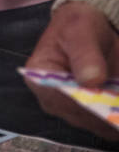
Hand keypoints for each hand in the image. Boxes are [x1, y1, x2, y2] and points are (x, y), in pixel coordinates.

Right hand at [25, 1, 118, 139]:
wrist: (90, 33)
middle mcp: (53, 99)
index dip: (83, 100)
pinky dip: (117, 113)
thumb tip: (91, 79)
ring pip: (100, 124)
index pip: (58, 97)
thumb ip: (84, 53)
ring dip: (114, 111)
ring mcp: (73, 111)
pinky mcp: (92, 117)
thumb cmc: (77, 26)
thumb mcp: (79, 30)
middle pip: (82, 115)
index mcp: (39, 76)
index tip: (106, 94)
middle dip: (106, 107)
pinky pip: (109, 125)